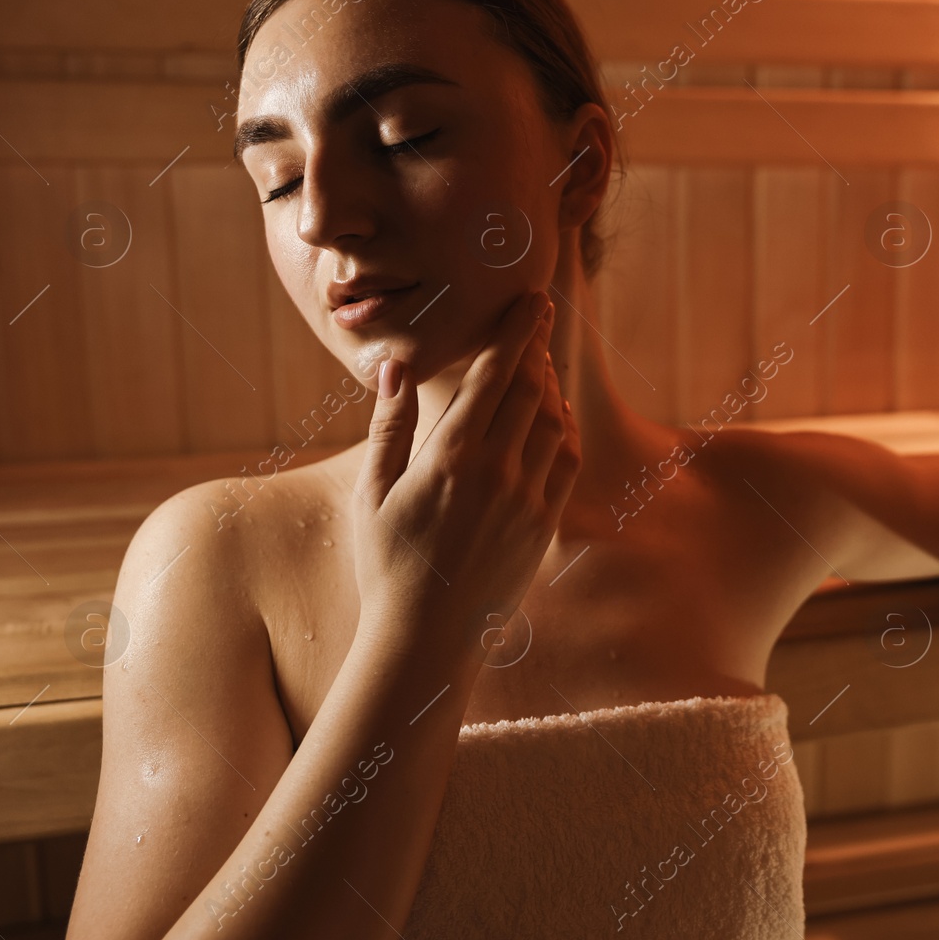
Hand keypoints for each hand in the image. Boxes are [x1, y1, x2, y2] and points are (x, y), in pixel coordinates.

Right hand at [351, 289, 579, 655]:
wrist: (425, 639)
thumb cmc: (386, 564)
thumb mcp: (372, 492)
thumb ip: (390, 425)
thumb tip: (394, 365)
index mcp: (450, 457)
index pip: (494, 375)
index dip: (517, 332)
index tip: (531, 300)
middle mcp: (497, 472)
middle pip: (532, 388)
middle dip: (538, 345)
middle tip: (540, 312)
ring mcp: (527, 499)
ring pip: (555, 421)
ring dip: (551, 385)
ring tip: (539, 363)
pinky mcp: (543, 525)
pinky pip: (566, 462)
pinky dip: (565, 429)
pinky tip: (553, 417)